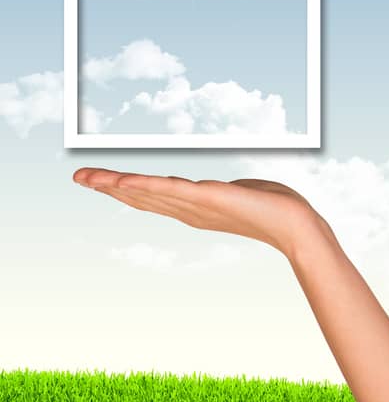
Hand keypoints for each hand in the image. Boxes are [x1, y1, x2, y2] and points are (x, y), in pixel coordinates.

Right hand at [72, 167, 326, 258]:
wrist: (296, 225)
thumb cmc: (275, 208)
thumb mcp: (241, 192)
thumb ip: (223, 190)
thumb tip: (213, 188)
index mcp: (195, 208)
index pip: (153, 197)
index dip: (126, 189)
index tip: (101, 181)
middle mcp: (189, 210)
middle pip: (141, 196)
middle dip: (109, 187)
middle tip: (79, 177)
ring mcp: (196, 205)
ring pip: (148, 192)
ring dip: (116, 184)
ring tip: (87, 176)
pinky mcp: (207, 197)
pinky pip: (170, 189)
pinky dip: (145, 184)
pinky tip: (122, 179)